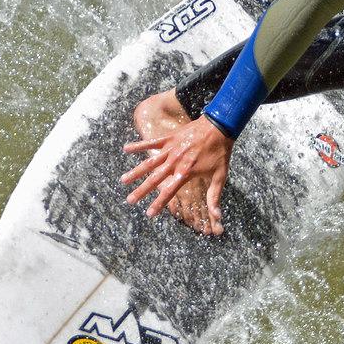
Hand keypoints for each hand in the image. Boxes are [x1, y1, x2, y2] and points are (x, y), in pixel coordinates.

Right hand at [121, 117, 234, 234]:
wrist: (220, 127)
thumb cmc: (220, 153)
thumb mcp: (220, 176)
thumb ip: (215, 196)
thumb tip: (217, 216)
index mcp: (186, 172)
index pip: (169, 192)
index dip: (159, 203)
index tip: (149, 213)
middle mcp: (176, 162)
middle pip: (155, 179)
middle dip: (141, 191)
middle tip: (129, 200)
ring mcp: (171, 149)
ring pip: (149, 162)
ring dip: (136, 171)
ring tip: (123, 180)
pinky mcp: (170, 138)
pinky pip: (152, 142)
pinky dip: (139, 145)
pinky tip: (126, 148)